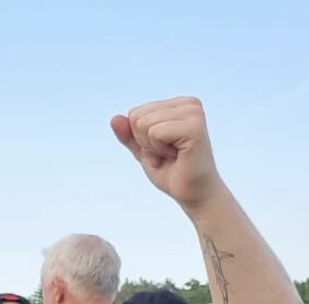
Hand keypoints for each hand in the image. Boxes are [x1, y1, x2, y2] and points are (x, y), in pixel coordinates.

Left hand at [111, 96, 225, 210]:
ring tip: (173, 154)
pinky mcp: (194, 127)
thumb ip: (128, 134)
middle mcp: (189, 104)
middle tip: (167, 154)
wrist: (193, 193)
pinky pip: (154, 132)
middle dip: (145, 141)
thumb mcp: (143, 150)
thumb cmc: (171, 171)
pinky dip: (159, 149)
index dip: (141, 137)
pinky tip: (178, 155)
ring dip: (153, 146)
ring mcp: (193, 113)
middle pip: (137, 116)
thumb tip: (114, 118)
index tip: (163, 148)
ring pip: (144, 123)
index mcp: (179, 105)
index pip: (135, 112)